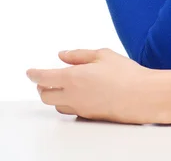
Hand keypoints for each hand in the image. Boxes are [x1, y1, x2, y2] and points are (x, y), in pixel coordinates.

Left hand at [26, 48, 159, 124]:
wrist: (141, 96)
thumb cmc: (125, 73)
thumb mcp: (102, 54)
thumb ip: (79, 55)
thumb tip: (63, 55)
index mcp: (72, 78)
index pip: (44, 78)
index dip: (34, 74)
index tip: (30, 72)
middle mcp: (72, 96)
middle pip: (45, 95)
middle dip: (42, 86)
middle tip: (43, 79)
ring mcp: (80, 108)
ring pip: (56, 105)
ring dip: (54, 96)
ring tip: (60, 87)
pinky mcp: (89, 116)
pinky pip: (70, 110)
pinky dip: (67, 102)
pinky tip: (77, 94)